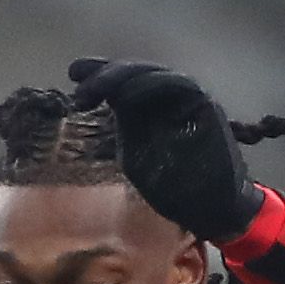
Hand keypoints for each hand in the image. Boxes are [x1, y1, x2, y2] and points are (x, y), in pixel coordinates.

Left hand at [66, 56, 260, 240]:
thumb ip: (126, 129)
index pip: (123, 84)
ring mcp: (187, 100)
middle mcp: (169, 99)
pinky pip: (176, 84)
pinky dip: (150, 85)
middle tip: (77, 77)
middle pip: (135, 73)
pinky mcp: (203, 105)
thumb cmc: (175, 190)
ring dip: (121, 76)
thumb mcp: (138, 157)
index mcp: (150, 110)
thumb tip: (109, 101)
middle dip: (104, 73)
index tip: (73, 75)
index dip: (99, 76)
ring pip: (152, 73)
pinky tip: (126, 95)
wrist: (211, 210)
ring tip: (95, 88)